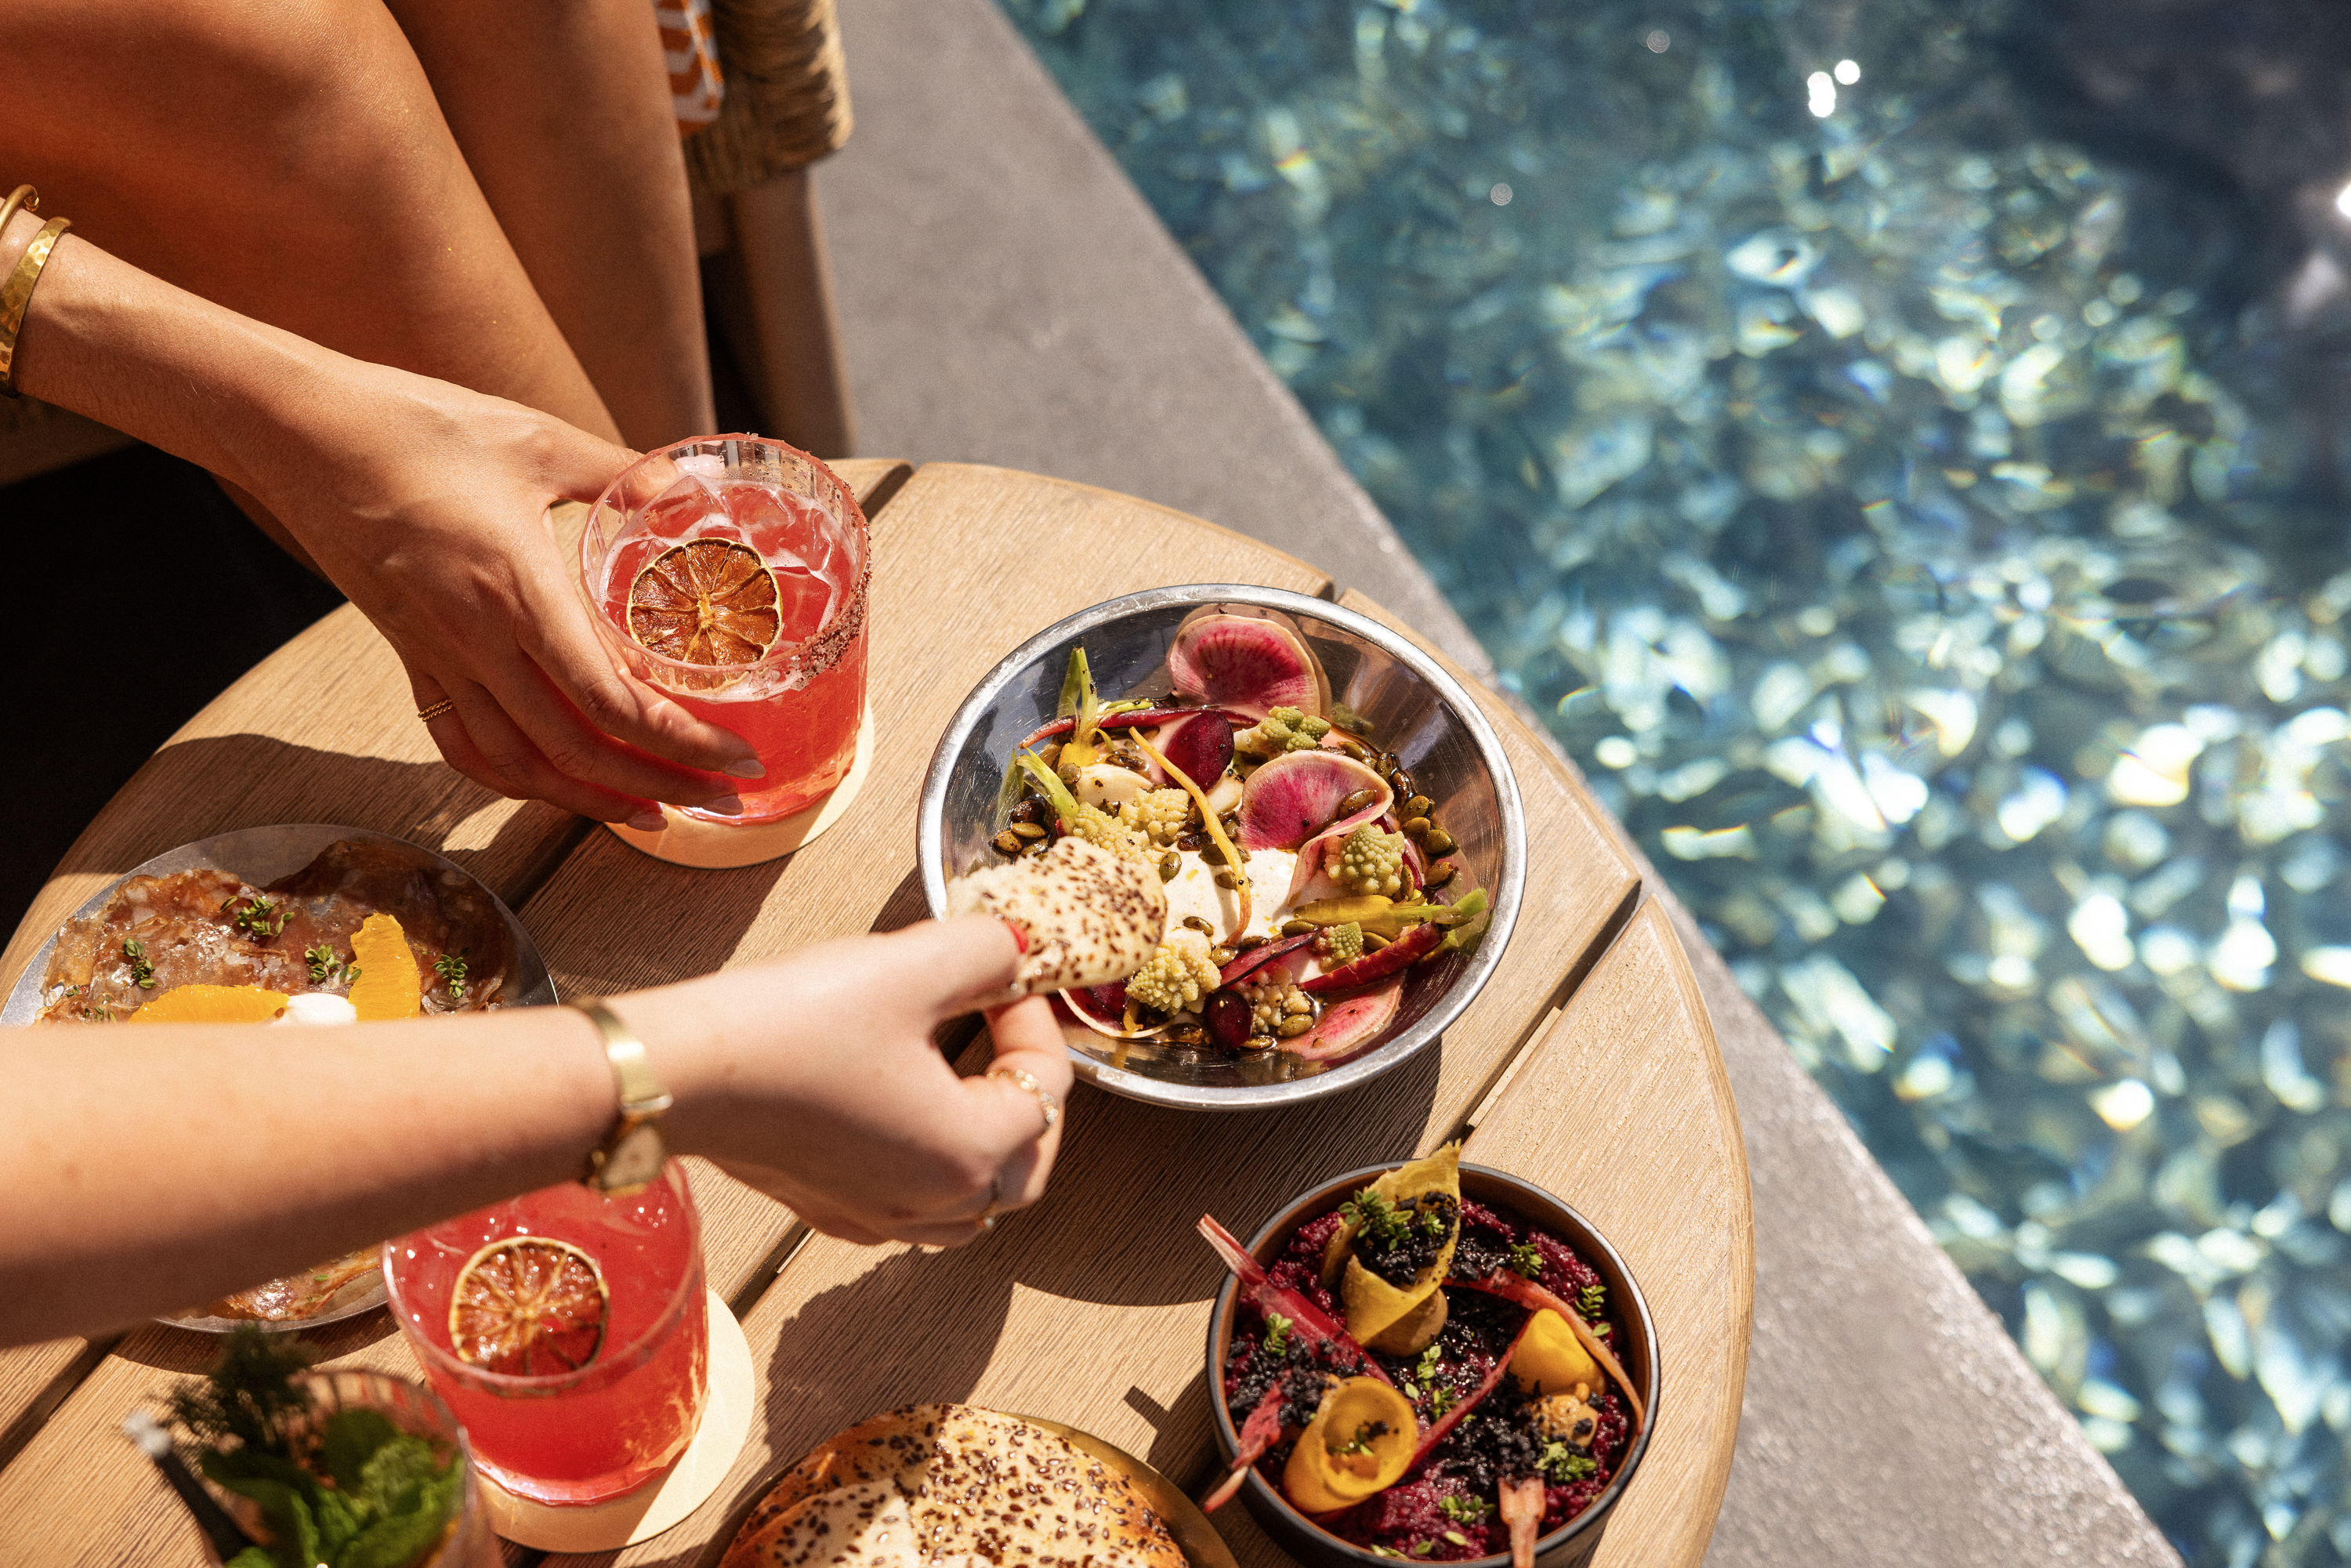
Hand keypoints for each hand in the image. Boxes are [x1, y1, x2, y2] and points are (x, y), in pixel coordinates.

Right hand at [242, 360, 757, 823]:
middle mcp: (474, 640)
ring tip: (654, 813)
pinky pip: (465, 744)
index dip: (679, 742)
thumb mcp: (534, 439)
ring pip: (517, 765)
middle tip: (723, 800)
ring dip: (589, 800)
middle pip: (575, 751)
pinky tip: (560, 786)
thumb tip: (684, 489)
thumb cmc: (415, 424)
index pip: (608, 698)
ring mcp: (436, 657)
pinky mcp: (410, 657)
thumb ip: (617, 470)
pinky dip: (517, 780)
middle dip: (658, 786)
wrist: (301, 431)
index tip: (736, 755)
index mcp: (515, 588)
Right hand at [646, 918, 1073, 1246]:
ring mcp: (878, 1215)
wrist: (680, 1070)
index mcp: (967, 1151)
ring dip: (991, 1145)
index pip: (1045, 1086)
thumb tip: (1016, 945)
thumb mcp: (908, 966)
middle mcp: (932, 1202)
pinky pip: (912, 1207)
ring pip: (972, 1204)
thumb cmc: (789, 1027)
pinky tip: (912, 1117)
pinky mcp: (831, 1209)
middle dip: (1034, 1096)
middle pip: (1026, 1165)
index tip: (1006, 973)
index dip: (1036, 1017)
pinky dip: (933, 1168)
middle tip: (1013, 1034)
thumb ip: (983, 952)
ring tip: (976, 1080)